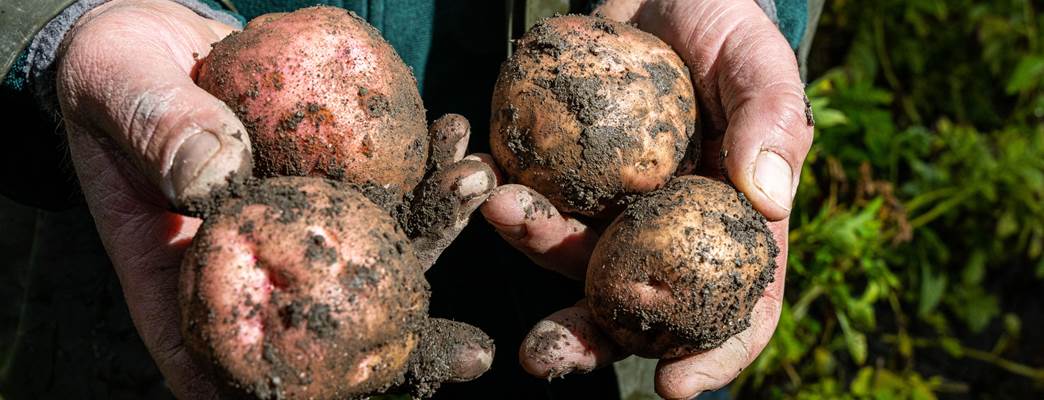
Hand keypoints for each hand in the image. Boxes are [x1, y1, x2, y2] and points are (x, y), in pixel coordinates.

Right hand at [56, 1, 492, 397]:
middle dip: (405, 342)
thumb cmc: (112, 73)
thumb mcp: (117, 91)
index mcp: (181, 274)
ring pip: (370, 251)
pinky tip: (455, 137)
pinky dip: (420, 164)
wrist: (149, 32)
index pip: (229, 362)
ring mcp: (294, 224)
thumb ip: (160, 132)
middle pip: (328, 324)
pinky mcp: (323, 177)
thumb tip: (217, 177)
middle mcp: (250, 262)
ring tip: (475, 184)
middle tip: (471, 352)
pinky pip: (379, 181)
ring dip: (434, 228)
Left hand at [480, 0, 812, 397]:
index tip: (674, 388)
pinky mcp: (567, 173)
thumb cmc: (726, 21)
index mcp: (731, 224)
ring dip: (533, 249)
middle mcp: (670, 229)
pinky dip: (508, 200)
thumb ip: (772, 122)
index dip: (713, 356)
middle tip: (542, 352)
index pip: (739, 308)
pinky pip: (534, 200)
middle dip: (589, 338)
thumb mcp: (759, 60)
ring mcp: (614, 205)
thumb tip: (768, 202)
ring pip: (573, 257)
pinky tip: (487, 180)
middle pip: (638, 307)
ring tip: (502, 208)